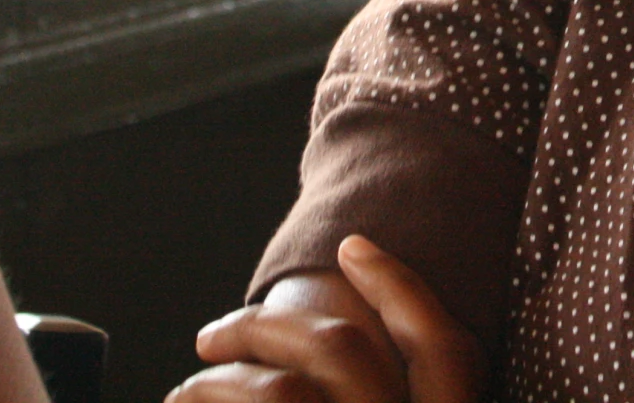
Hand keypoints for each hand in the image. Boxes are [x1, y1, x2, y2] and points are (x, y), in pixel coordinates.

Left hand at [172, 239, 480, 402]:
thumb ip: (372, 389)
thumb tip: (320, 338)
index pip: (446, 350)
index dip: (401, 290)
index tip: (351, 244)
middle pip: (341, 352)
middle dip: (264, 330)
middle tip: (209, 339)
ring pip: (279, 391)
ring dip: (218, 381)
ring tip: (187, 393)